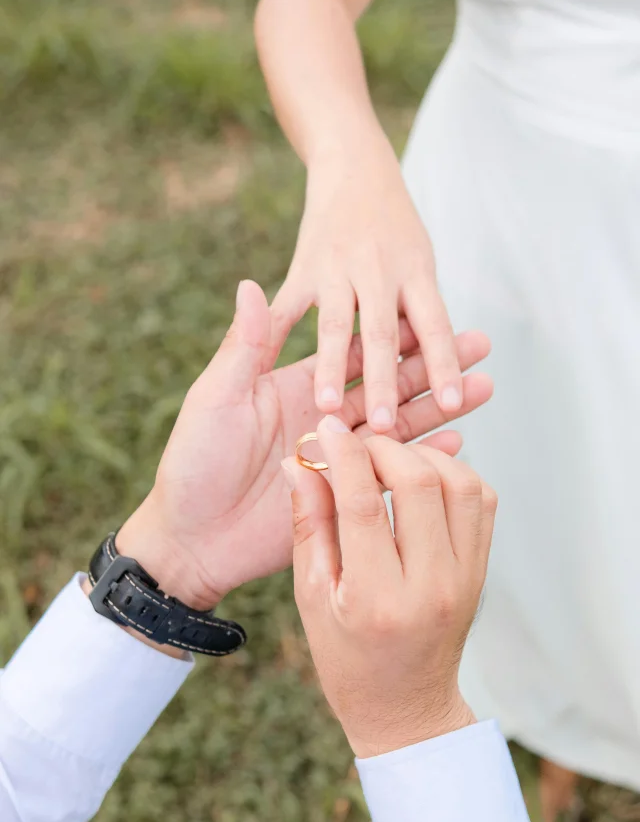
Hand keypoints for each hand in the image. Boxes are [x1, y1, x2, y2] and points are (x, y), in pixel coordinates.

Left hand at [118, 280, 492, 610]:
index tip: (435, 312)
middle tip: (481, 344)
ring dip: (440, 408)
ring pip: (400, 427)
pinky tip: (458, 445)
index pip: (357, 351)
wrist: (190, 537)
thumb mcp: (216, 397)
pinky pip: (391, 475)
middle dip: (435, 364)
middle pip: (390, 383)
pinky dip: (424, 461)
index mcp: (297, 386)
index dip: (397, 333)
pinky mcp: (344, 499)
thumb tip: (249, 284)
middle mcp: (325, 418)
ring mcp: (338, 459)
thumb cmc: (194, 462)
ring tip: (484, 387)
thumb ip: (245, 346)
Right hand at [270, 136, 460, 431]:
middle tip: (386, 424)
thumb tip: (441, 365)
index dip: (444, 366)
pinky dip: (274, 338)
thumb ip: (420, 310)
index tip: (452, 405)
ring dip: (331, 368)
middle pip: (383, 334)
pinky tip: (265, 372)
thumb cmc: (394, 233)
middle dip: (384, 381)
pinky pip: (285, 311)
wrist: (354, 164)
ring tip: (326, 407)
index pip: (435, 327)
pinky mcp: (302, 269)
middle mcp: (379, 270)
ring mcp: (337, 269)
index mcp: (416, 273)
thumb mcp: (419, 261)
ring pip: (335, 326)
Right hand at [284, 416, 497, 757]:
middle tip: (357, 444)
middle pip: (420, 483)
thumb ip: (308, 525)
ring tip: (388, 460)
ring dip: (423, 457)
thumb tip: (299, 463)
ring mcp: (466, 577)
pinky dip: (452, 475)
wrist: (407, 707)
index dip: (343, 456)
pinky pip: (481, 500)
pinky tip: (420, 478)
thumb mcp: (311, 597)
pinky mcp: (482, 569)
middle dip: (384, 448)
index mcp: (378, 599)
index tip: (327, 429)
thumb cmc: (346, 657)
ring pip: (462, 483)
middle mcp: (432, 585)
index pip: (362, 504)